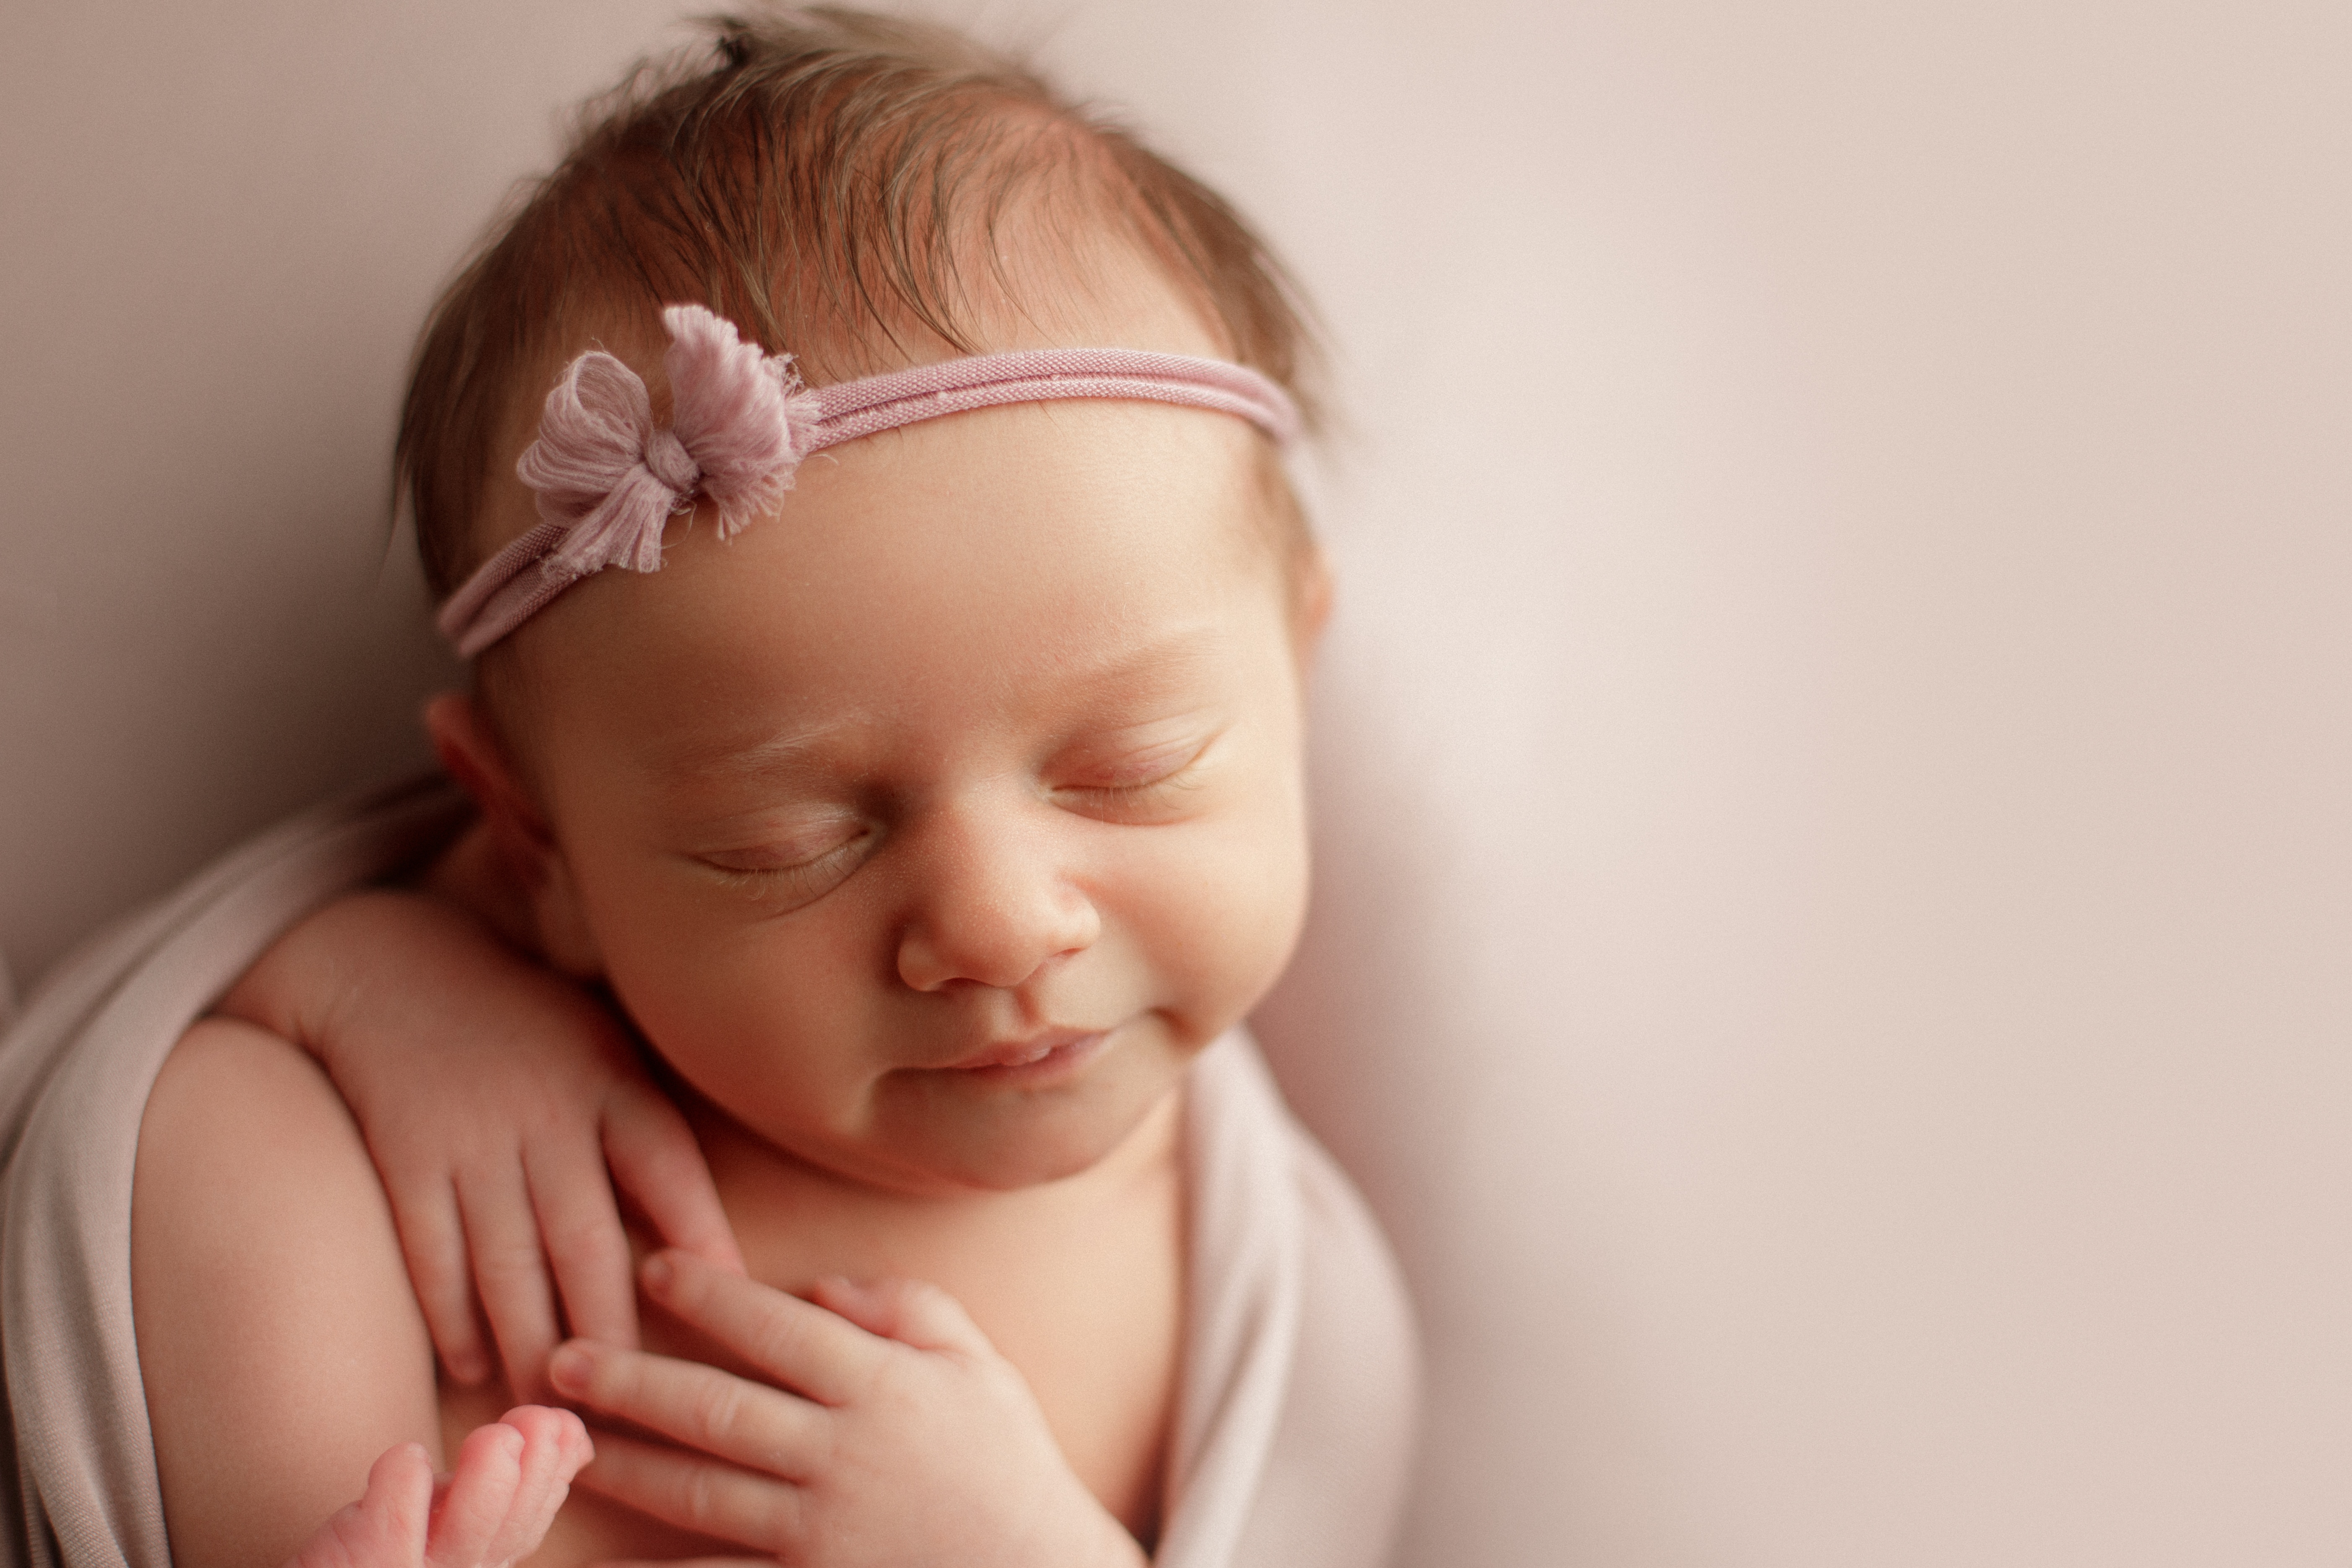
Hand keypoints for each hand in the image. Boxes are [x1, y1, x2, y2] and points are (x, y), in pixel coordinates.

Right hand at [218, 889, 744, 1399]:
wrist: (397, 966)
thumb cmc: (528, 1028)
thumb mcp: (606, 1052)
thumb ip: (649, 1136)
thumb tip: (706, 1249)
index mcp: (612, 1085)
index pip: (672, 1170)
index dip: (704, 1238)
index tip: (730, 1304)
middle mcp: (548, 1116)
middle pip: (588, 1244)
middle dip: (610, 1335)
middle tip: (629, 1409)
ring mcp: (474, 1140)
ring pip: (509, 1266)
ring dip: (531, 1347)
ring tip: (551, 1409)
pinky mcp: (407, 1159)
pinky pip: (434, 1255)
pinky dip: (453, 1319)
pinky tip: (471, 1368)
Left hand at [286, 1406, 590, 1567]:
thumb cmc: (378, 1550)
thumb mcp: (450, 1522)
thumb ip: (507, 1488)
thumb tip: (572, 1435)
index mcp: (480, 1563)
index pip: (532, 1522)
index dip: (556, 1469)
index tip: (563, 1424)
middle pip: (512, 1526)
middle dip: (536, 1464)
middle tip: (532, 1418)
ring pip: (469, 1524)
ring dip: (490, 1468)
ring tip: (491, 1436)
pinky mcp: (367, 1560)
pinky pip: (395, 1509)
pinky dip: (406, 1470)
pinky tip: (407, 1459)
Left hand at [546, 1251, 1147, 1567]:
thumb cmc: (1010, 1463)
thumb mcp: (980, 1364)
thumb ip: (907, 1308)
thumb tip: (820, 1285)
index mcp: (884, 1388)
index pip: (777, 1326)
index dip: (710, 1295)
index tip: (653, 1267)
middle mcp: (843, 1456)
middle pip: (717, 1410)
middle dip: (631, 1381)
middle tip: (560, 1358)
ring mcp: (822, 1531)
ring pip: (700, 1493)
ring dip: (625, 1465)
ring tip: (565, 1444)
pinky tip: (605, 1562)